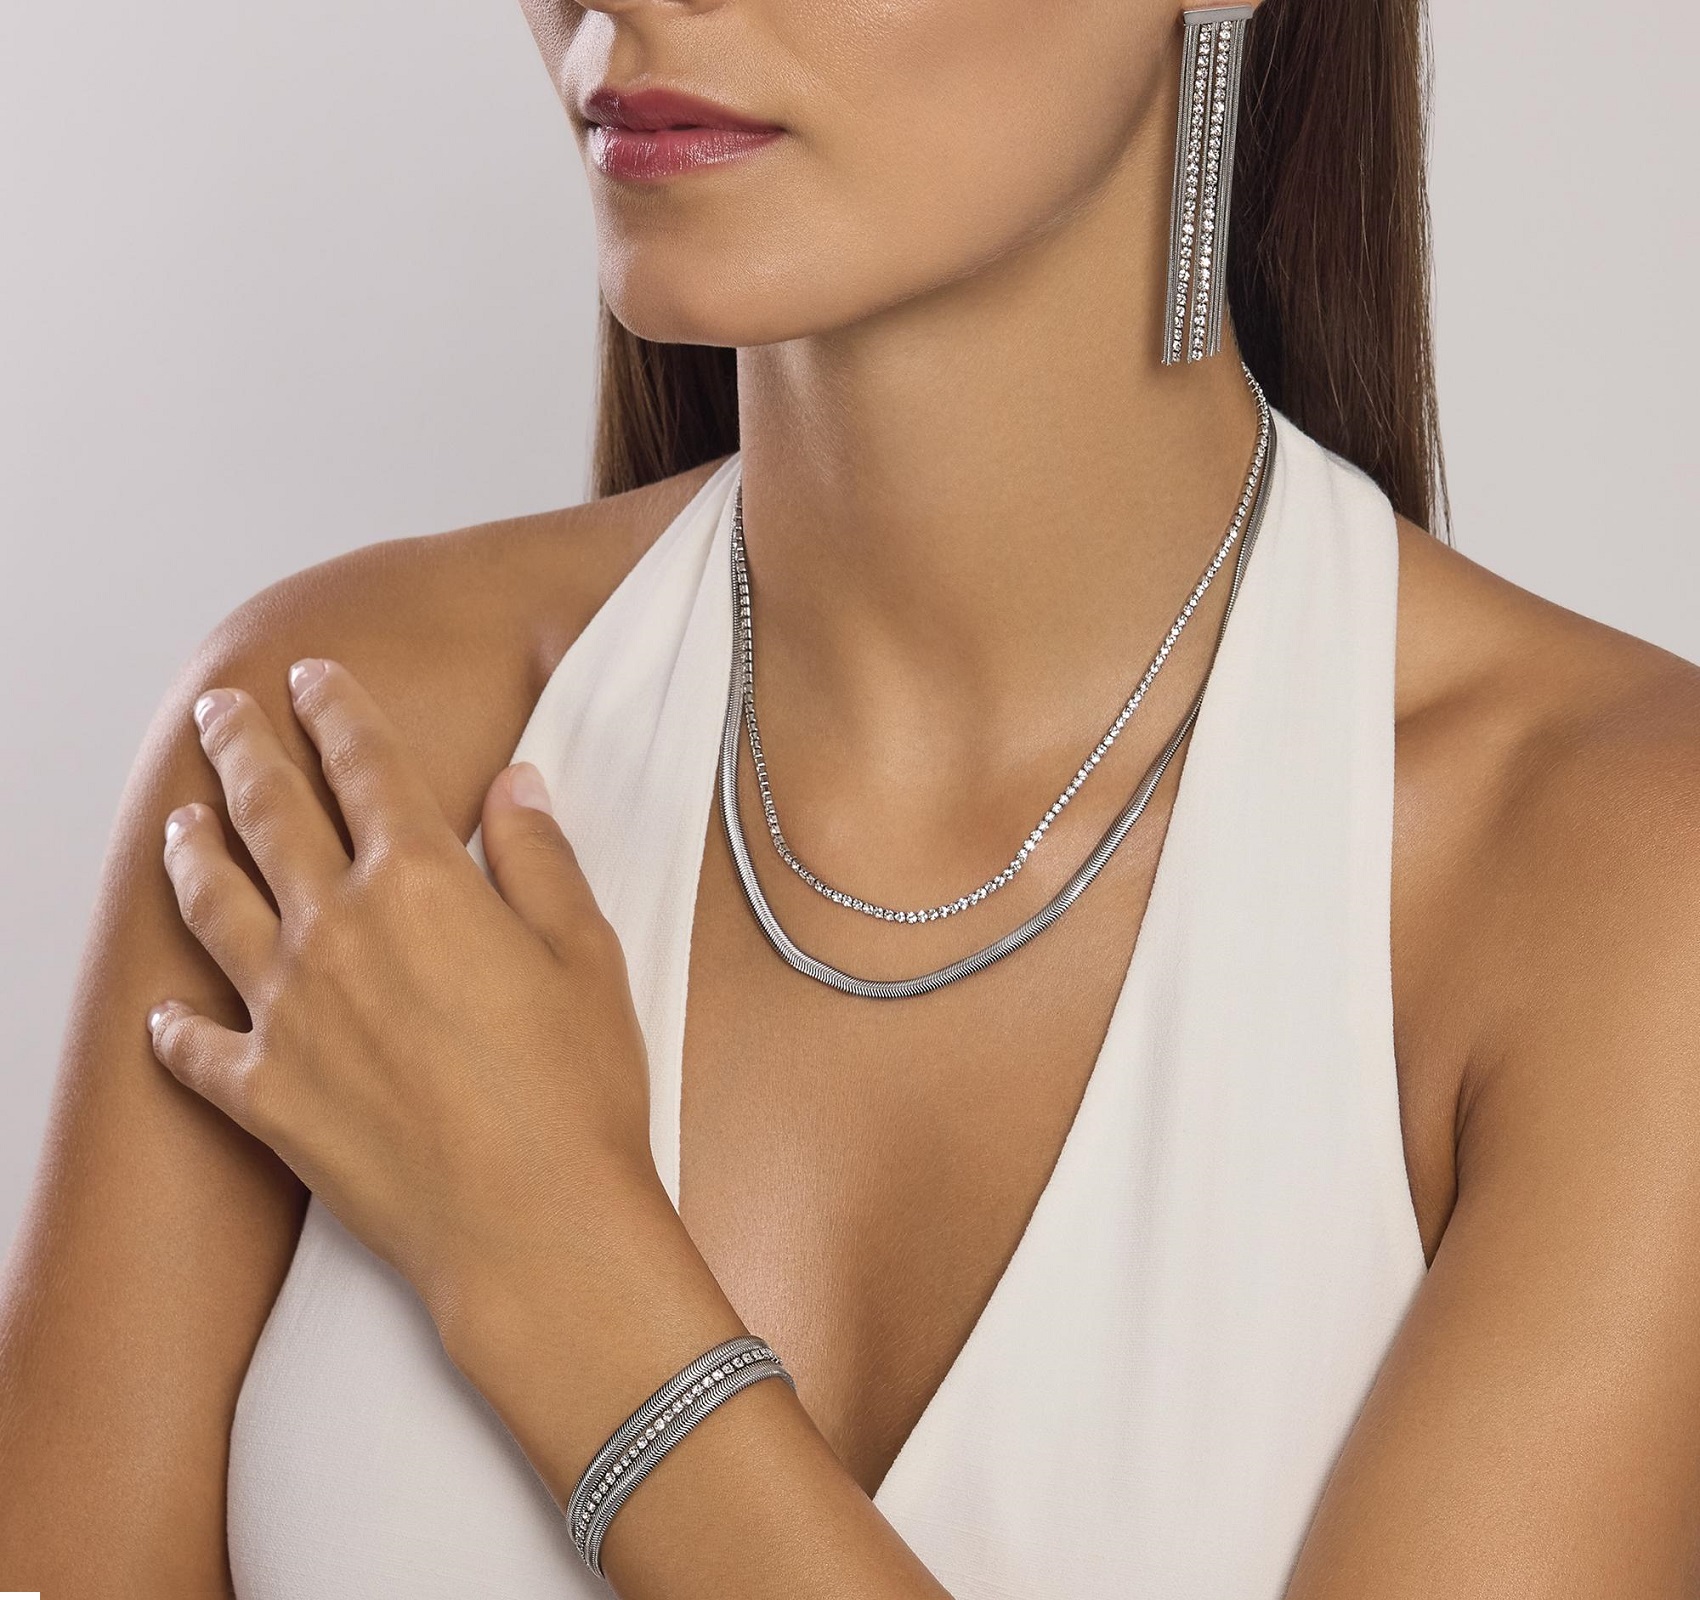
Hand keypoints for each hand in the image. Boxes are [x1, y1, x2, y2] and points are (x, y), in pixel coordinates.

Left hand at [147, 657, 662, 1331]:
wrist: (532, 1226)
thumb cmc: (576, 1093)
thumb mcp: (586, 953)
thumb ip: (538, 858)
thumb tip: (514, 789)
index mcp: (418, 883)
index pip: (363, 766)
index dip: (336, 711)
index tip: (316, 679)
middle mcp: (335, 932)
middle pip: (268, 814)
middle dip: (242, 750)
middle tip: (222, 713)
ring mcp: (287, 1014)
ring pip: (213, 907)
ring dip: (192, 853)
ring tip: (179, 822)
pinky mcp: (265, 1096)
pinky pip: (196, 1048)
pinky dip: (173, 1026)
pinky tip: (162, 1013)